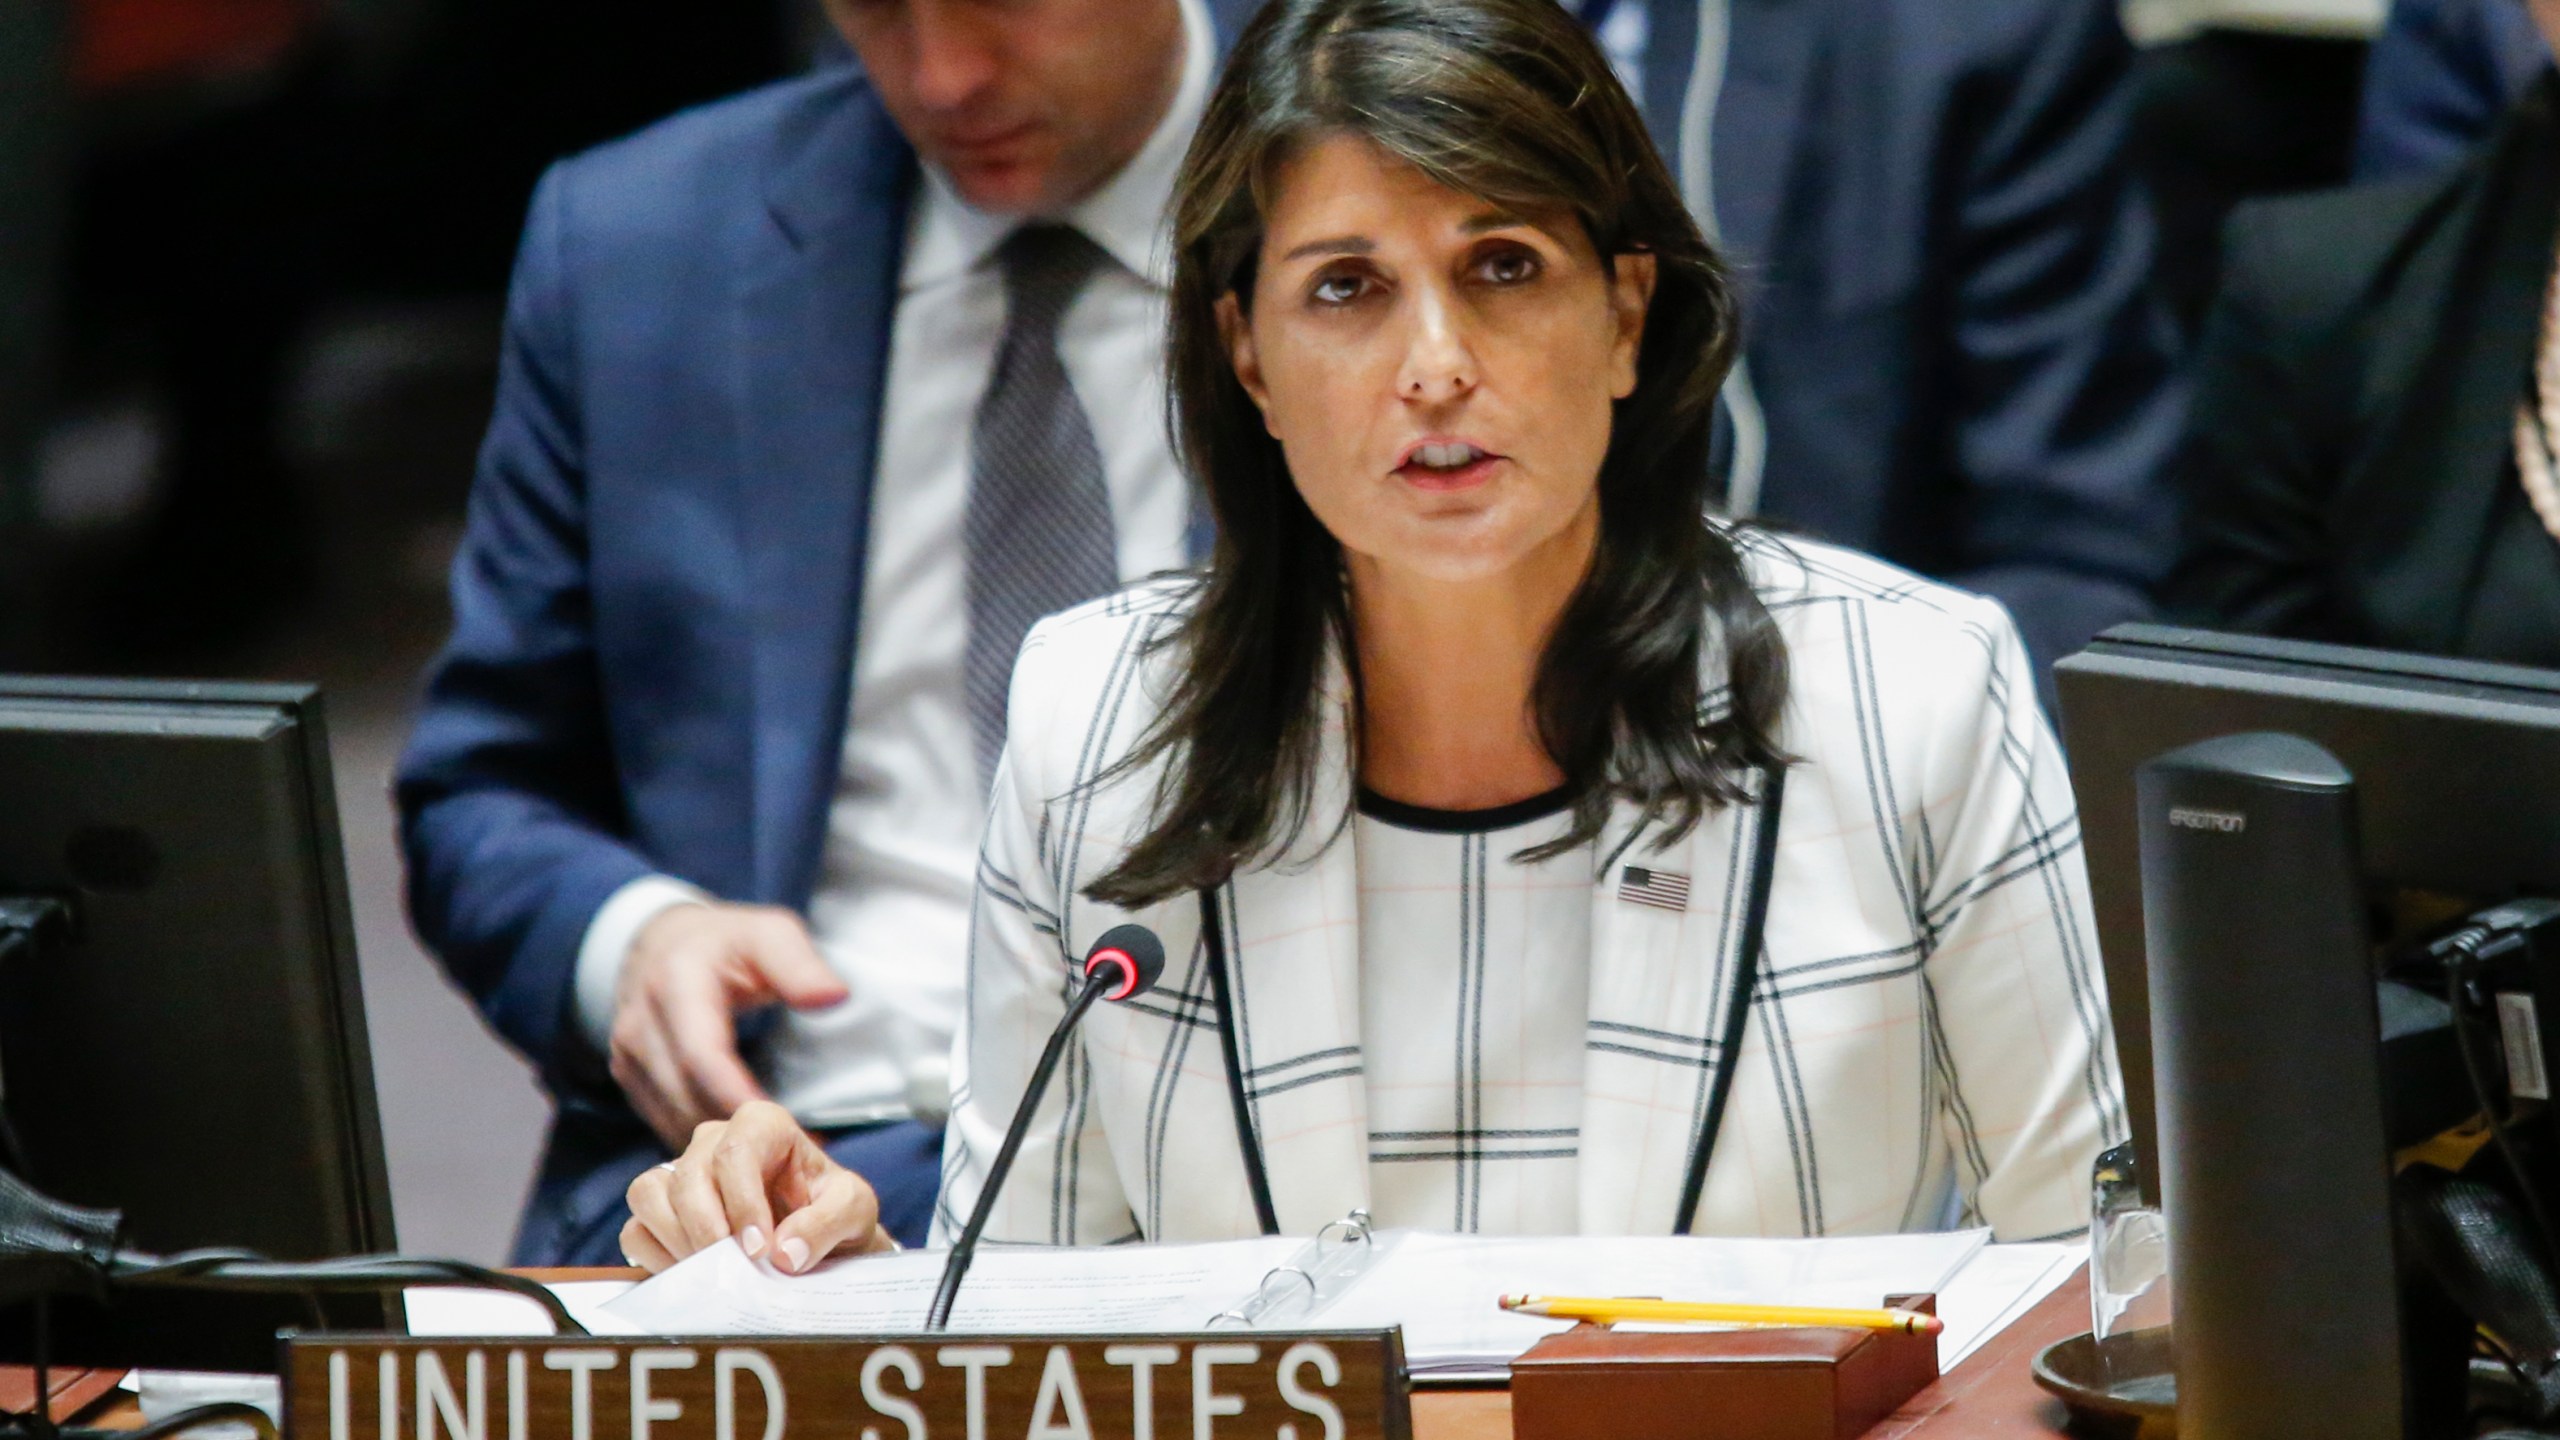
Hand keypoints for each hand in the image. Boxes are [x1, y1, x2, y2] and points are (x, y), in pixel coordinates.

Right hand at [609, 902, 847, 1151]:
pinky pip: (662, 1120)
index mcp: (676, 984)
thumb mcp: (769, 933)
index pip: (702, 1057)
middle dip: (736, 1132)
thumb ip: (800, 964)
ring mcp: (627, 1055)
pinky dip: (701, 1142)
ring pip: (670, 1117)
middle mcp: (640, 1024)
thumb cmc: (725, 941)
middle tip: (794, 1155)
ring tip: (776, 1161)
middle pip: (685, 1096)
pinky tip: (742, 1151)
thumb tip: (834, 997)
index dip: (739, 1098)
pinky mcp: (627, 1077)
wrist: (660, 942)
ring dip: (719, 1145)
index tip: (784, 1130)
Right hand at [621, 1101, 895, 1273]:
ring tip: (714, 1273)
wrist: (821, 1240)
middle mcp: (714, 1141)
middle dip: (708, 1229)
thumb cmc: (833, 1212)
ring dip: (677, 1241)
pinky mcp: (661, 1212)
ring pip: (649, 1194)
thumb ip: (827, 1224)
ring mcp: (682, 1173)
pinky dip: (658, 1257)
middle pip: (688, 1176)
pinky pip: (636, 1229)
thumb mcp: (854, 1210)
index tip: (760, 1249)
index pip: (735, 1154)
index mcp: (763, 1126)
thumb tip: (784, 1253)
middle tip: (733, 1271)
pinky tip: (695, 1276)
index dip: (742, 1203)